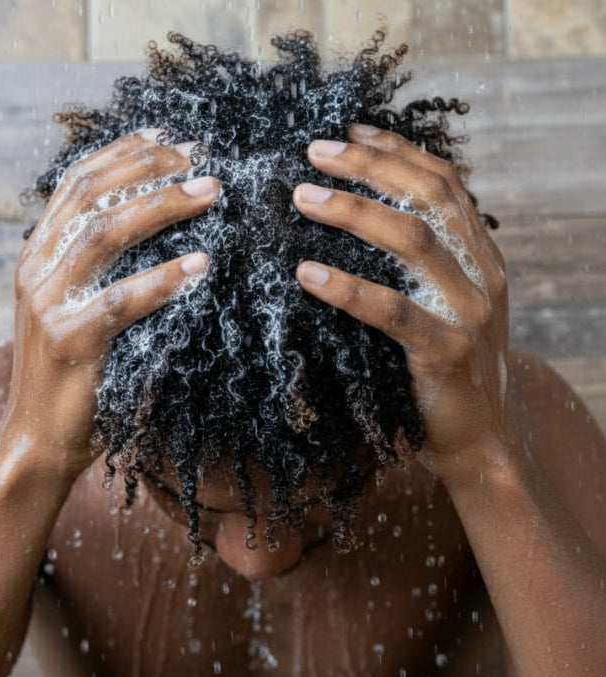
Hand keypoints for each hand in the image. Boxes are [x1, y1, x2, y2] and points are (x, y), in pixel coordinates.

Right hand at [4, 131, 218, 480]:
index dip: (122, 153)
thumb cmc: (73, 369)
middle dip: (150, 169)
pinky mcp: (69, 339)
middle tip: (201, 160)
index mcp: (40, 252)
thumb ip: (98, 265)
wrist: (40, 435)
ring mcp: (48, 302)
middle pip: (94, 196)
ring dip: (162, 207)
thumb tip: (154, 223)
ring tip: (211, 192)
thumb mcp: (77, 304)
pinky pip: (122, 300)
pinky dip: (163, 279)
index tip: (168, 138)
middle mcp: (37, 267)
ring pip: (105, 234)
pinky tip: (201, 264)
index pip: (78, 183)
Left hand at [293, 125, 511, 479]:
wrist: (480, 438)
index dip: (397, 151)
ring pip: (412, 241)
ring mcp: (469, 310)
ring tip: (302, 197)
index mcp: (480, 255)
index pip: (443, 184)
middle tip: (314, 152)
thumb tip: (363, 220)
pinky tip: (307, 274)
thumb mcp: (444, 304)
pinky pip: (391, 310)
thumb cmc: (446, 369)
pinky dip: (347, 287)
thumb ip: (423, 264)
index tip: (351, 130)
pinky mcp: (447, 350)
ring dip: (353, 212)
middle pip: (427, 198)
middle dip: (369, 167)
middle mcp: (481, 273)